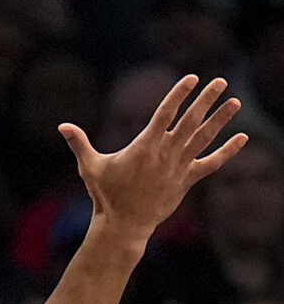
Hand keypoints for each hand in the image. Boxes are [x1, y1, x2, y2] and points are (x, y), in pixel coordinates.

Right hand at [61, 74, 245, 244]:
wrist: (125, 224)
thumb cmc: (105, 194)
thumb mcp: (90, 167)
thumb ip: (79, 143)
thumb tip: (62, 126)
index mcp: (144, 146)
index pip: (165, 114)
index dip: (179, 95)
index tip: (192, 78)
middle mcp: (165, 154)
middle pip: (190, 121)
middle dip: (206, 100)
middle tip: (220, 81)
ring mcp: (178, 167)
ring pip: (204, 138)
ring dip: (221, 119)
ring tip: (236, 101)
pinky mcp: (187, 180)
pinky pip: (211, 163)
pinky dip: (228, 151)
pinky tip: (242, 137)